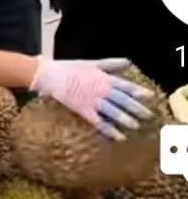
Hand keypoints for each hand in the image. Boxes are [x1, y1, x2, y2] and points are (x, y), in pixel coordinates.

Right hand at [29, 57, 155, 140]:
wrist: (49, 75)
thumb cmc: (69, 67)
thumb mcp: (92, 63)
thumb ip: (111, 64)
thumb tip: (128, 62)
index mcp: (103, 77)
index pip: (124, 85)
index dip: (137, 91)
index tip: (149, 96)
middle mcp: (100, 89)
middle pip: (122, 100)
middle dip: (136, 108)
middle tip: (148, 116)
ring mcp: (92, 100)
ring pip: (112, 111)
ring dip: (124, 119)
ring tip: (135, 126)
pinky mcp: (83, 109)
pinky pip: (98, 121)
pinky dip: (109, 129)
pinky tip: (118, 136)